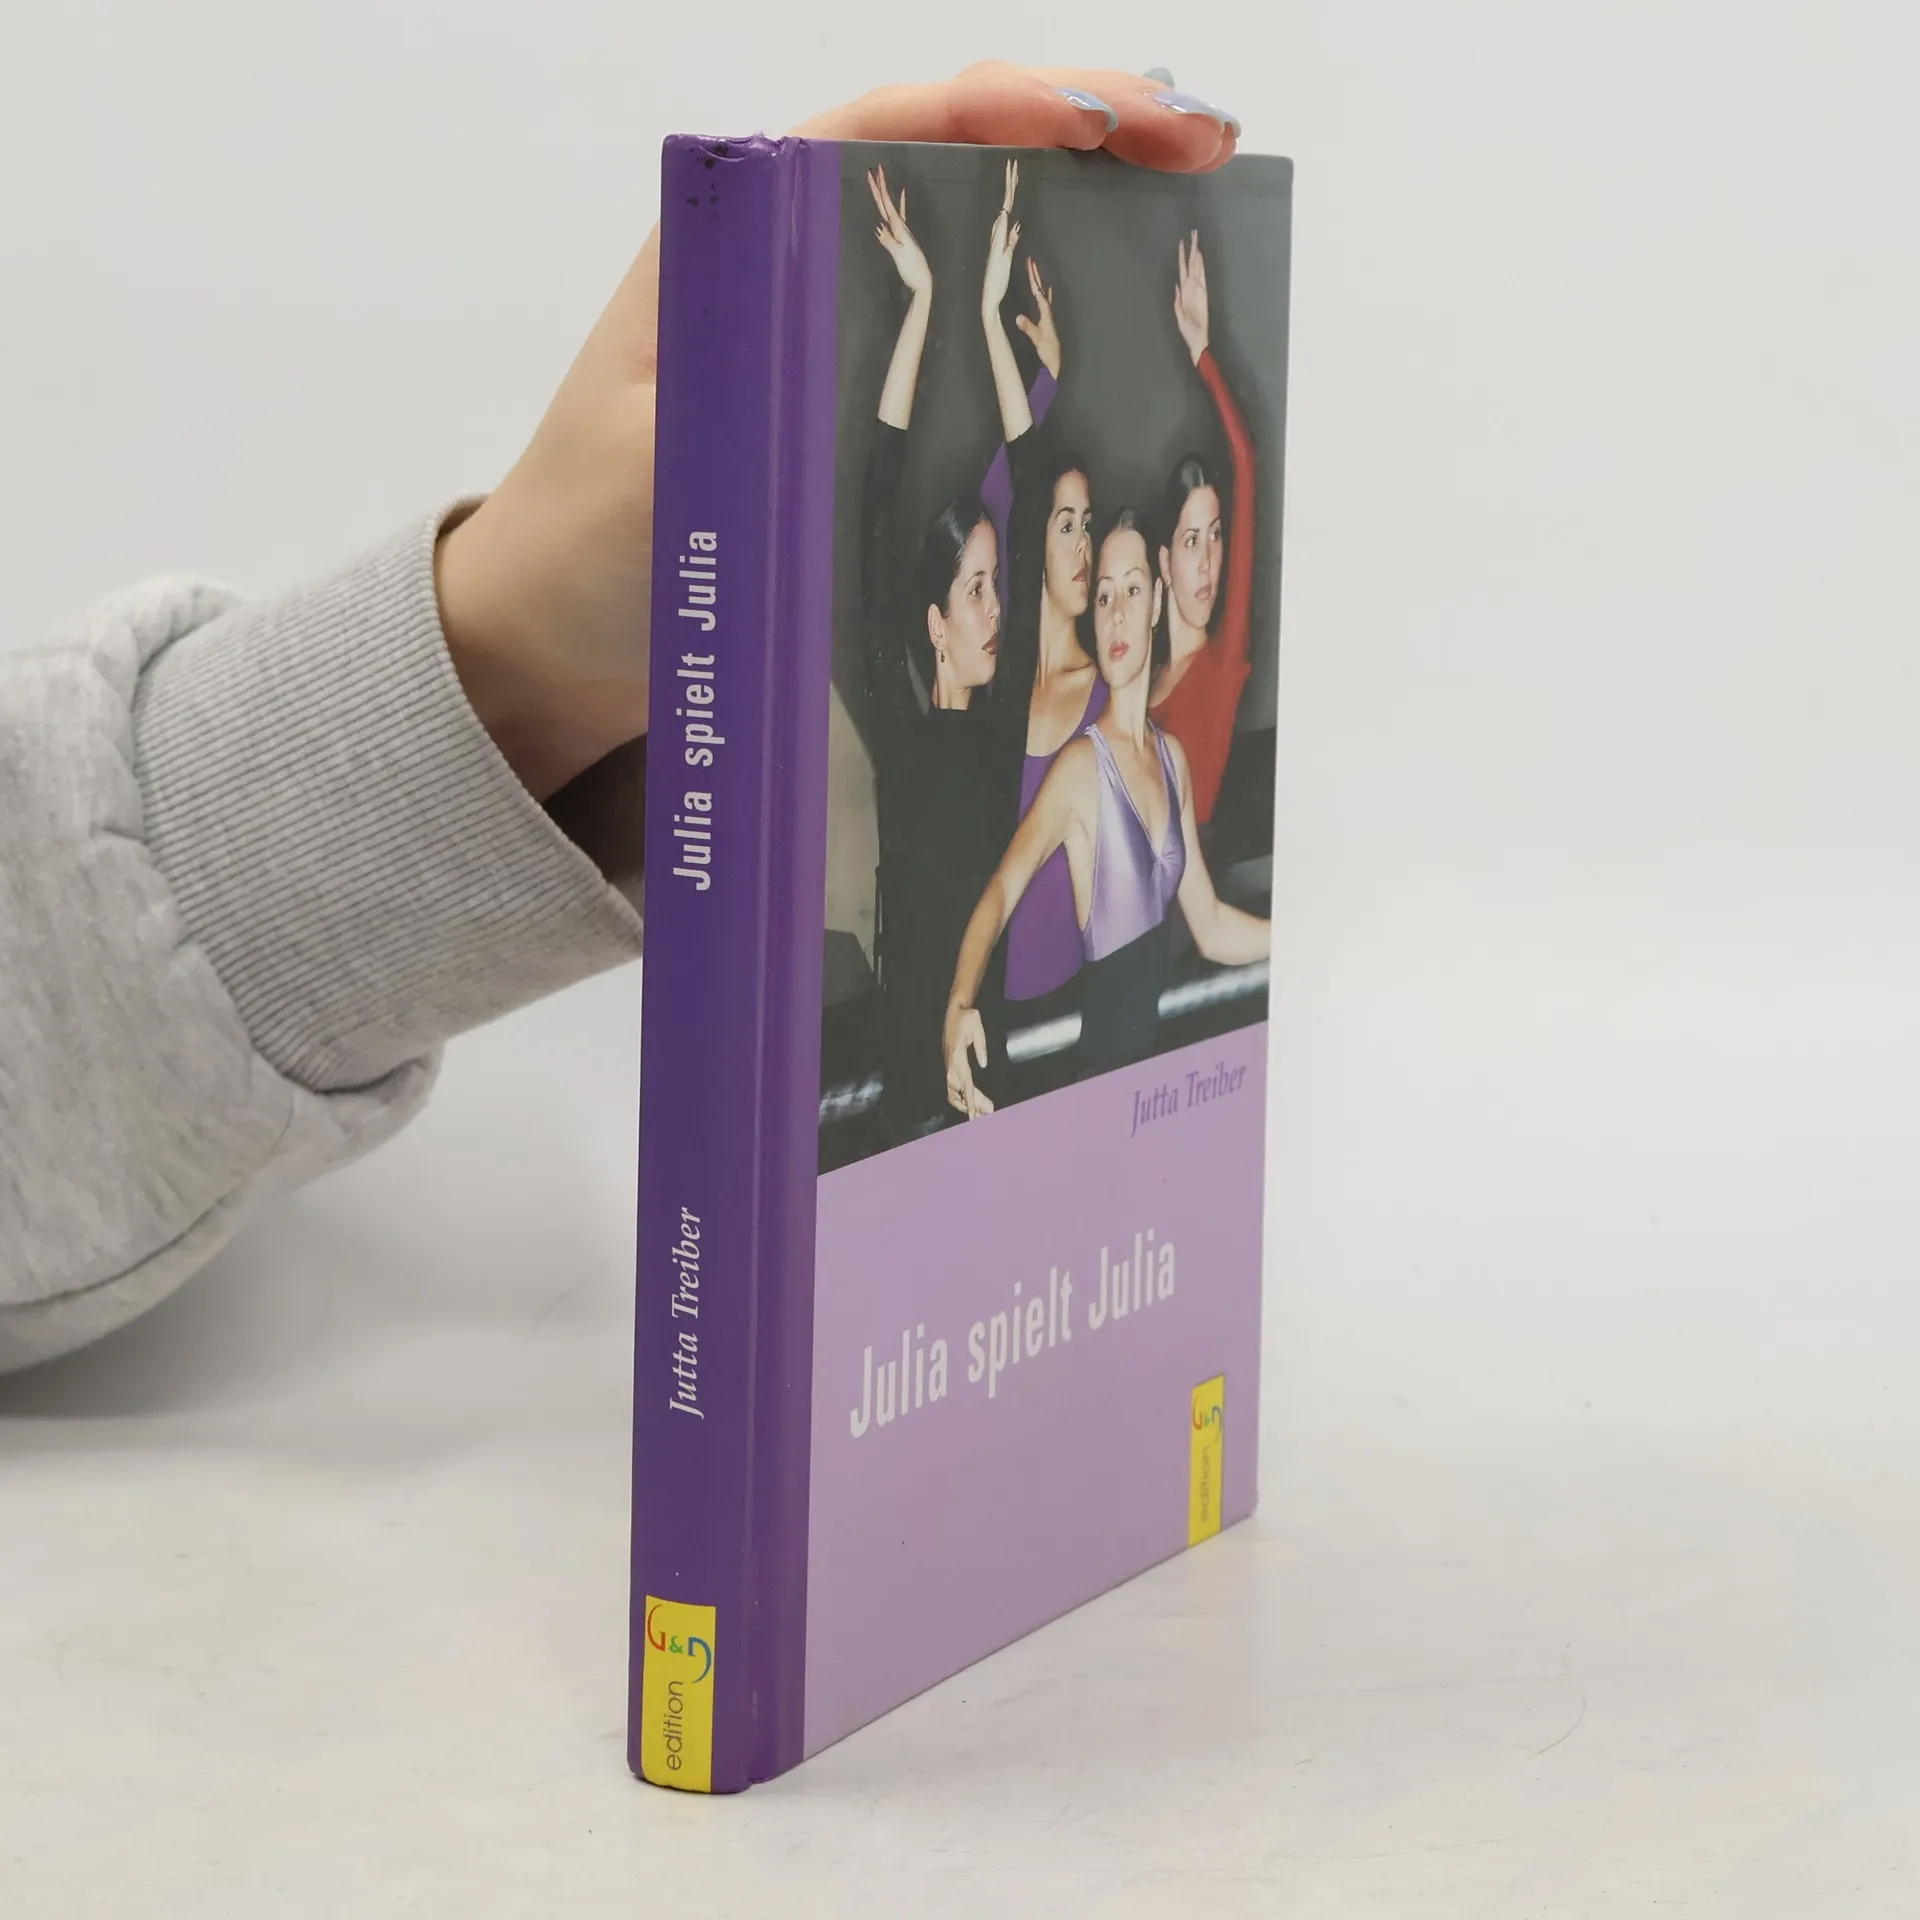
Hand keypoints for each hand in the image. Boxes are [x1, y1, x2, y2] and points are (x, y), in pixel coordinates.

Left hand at [436, 65, 1238, 802]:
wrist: (553, 639)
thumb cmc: (581, 551)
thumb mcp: (652, 483)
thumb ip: (732, 429)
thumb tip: (849, 404)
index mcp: (731, 244)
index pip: (887, 131)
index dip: (1006, 107)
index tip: (1111, 119)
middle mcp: (788, 269)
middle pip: (951, 163)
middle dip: (1080, 137)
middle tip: (1202, 142)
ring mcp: (827, 339)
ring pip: (970, 243)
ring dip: (1080, 217)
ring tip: (1192, 201)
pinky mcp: (851, 415)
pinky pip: (963, 344)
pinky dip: (1044, 322)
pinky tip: (1118, 328)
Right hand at [869, 166, 929, 294]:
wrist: (922, 282)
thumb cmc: (912, 271)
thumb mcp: (900, 256)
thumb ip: (889, 242)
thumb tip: (878, 227)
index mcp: (900, 230)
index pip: (887, 205)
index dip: (880, 189)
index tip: (874, 174)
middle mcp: (902, 227)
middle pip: (887, 203)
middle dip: (880, 187)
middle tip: (873, 170)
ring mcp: (903, 232)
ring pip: (891, 207)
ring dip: (885, 193)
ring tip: (880, 179)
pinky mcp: (904, 237)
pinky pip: (900, 216)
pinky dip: (901, 204)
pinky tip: (904, 193)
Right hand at [944, 1005, 994, 1118]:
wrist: (954, 1011)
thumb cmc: (966, 1017)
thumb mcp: (977, 1027)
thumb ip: (981, 1046)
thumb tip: (983, 1064)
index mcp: (957, 1057)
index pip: (965, 1083)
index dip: (971, 1100)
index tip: (975, 1115)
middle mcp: (950, 1065)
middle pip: (961, 1093)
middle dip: (974, 1106)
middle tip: (989, 1115)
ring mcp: (949, 1066)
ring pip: (954, 1093)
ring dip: (967, 1105)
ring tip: (983, 1113)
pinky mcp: (950, 1066)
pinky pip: (954, 1088)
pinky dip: (962, 1098)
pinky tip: (972, 1103)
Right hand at [1014, 256, 1061, 379]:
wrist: (1056, 362)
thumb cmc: (1048, 351)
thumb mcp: (1037, 339)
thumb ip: (1028, 328)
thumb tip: (1018, 317)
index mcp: (1045, 313)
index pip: (1038, 291)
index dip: (1034, 278)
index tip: (1030, 265)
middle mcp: (1047, 311)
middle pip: (1041, 289)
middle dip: (1035, 275)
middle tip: (1031, 261)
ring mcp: (1048, 315)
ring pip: (1042, 293)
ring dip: (1038, 281)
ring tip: (1034, 270)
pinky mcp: (1047, 321)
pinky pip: (1044, 302)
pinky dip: (1044, 293)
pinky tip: (1047, 290)